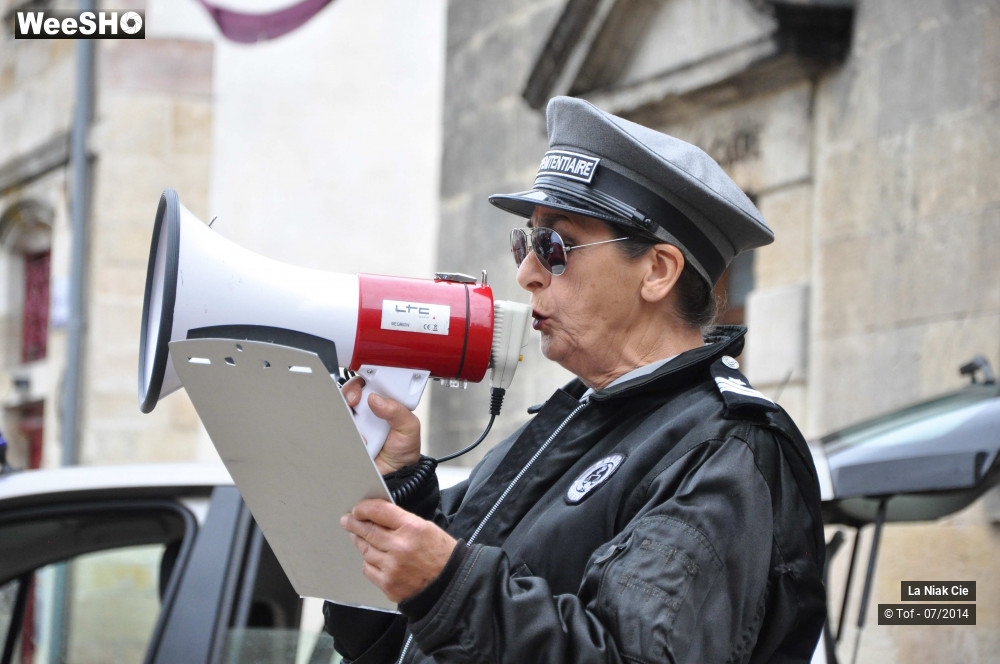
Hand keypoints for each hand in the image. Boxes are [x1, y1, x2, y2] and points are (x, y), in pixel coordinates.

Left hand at [341, 499, 456, 602]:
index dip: (364, 508)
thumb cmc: (442, 556)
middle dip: (354, 524)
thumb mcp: (427, 528)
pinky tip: (370, 557)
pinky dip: (368, 562)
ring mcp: (392, 567)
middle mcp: (400, 547)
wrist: (452, 586)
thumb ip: (401, 522)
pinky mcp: (388, 584)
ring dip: (359, 541)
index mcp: (412, 528)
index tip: (358, 509)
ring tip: (357, 536)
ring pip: (366, 550)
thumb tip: (377, 517)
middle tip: (347, 520)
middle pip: (368, 531)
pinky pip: (368, 569)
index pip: (379, 511)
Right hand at [342, 376, 421, 473]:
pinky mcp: (344, 438)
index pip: (370, 385)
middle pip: (349, 394)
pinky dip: (342, 433)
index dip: (364, 383)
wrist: (394, 479)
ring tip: (360, 429)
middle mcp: (366, 412)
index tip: (362, 390)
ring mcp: (353, 425)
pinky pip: (336, 430)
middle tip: (353, 402)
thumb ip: (398, 411)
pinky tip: (357, 441)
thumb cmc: (402, 453)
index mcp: (383, 405)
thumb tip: (377, 399)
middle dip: (349, 395)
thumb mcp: (409, 429)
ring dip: (347, 417)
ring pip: (339, 411)